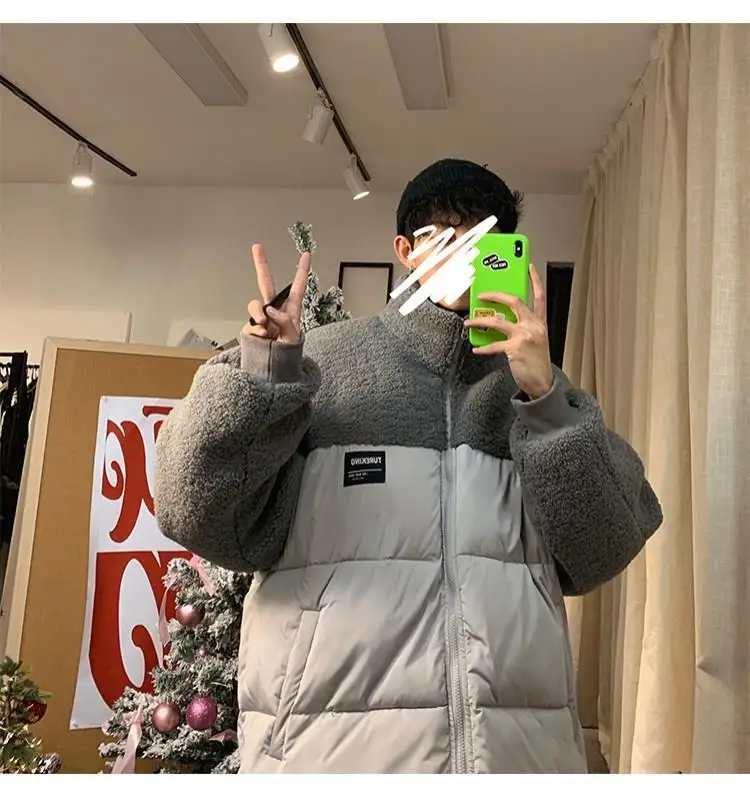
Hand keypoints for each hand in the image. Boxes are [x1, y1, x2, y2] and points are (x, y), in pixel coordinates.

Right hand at [242, 244, 310, 343]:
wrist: (273, 369)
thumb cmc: (287, 353)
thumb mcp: (293, 338)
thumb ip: (285, 322)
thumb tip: (270, 311)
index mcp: (291, 310)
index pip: (297, 287)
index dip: (302, 271)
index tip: (306, 254)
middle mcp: (275, 310)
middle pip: (266, 283)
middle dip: (261, 264)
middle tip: (257, 247)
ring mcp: (261, 318)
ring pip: (254, 304)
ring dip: (258, 313)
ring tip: (266, 327)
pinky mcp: (250, 327)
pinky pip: (251, 324)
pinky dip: (256, 331)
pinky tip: (263, 339)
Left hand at [463, 263, 553, 399]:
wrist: (542, 382)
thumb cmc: (536, 360)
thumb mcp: (534, 338)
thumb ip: (522, 326)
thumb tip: (500, 317)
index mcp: (540, 321)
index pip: (540, 295)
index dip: (534, 279)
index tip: (529, 266)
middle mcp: (534, 325)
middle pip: (514, 301)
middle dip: (495, 295)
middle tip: (481, 295)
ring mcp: (525, 336)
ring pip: (497, 321)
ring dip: (479, 321)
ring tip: (469, 322)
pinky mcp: (515, 349)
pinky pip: (493, 345)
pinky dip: (482, 347)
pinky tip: (476, 348)